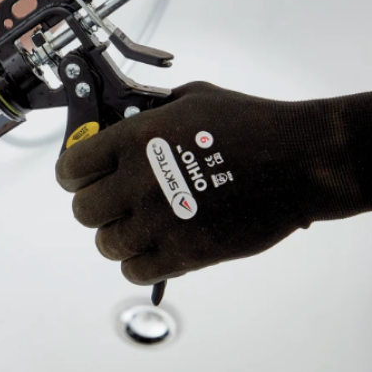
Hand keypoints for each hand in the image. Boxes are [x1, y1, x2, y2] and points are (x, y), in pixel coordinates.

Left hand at [56, 80, 371, 284]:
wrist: (301, 161)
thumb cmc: (254, 125)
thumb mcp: (193, 99)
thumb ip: (152, 112)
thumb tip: (127, 121)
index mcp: (133, 140)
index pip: (71, 167)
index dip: (74, 174)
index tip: (82, 178)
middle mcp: (137, 182)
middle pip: (83, 211)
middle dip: (95, 207)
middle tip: (114, 204)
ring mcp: (158, 222)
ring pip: (106, 244)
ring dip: (118, 237)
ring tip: (138, 228)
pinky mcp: (184, 254)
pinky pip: (135, 271)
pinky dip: (139, 264)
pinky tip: (154, 250)